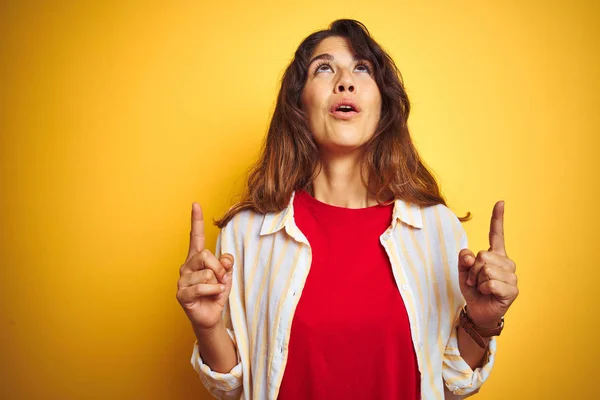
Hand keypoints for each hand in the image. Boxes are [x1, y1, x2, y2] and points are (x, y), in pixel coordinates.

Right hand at [176, 202, 233, 330]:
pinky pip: (203, 287)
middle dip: (219, 268)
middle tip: (220, 280)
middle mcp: (186, 266)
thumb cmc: (216, 292)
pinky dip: (213, 291)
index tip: (196, 204)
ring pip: (206, 272)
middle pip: (206, 255)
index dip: (196, 220)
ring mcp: (182, 279)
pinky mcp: (181, 294)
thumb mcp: (226, 275)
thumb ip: (226, 263)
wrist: (211, 315)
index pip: (196, 236)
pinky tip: (211, 296)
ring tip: (214, 290)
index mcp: (196, 258)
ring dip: (217, 282)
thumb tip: (225, 259)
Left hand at [458, 201, 518, 327]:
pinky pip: (490, 282)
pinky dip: (483, 289)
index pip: (497, 234)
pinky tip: (488, 294)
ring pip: (486, 269)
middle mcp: (506, 263)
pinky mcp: (512, 290)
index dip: (497, 218)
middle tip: (474, 281)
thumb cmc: (473, 289)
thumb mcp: (463, 271)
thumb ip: (464, 260)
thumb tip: (470, 256)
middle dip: (472, 270)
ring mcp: (511, 276)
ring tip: (481, 288)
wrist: (478, 311)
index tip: (500, 202)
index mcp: (495, 255)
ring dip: (477, 281)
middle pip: (483, 255)